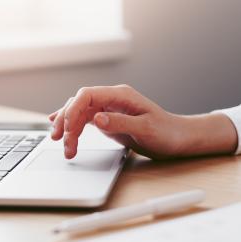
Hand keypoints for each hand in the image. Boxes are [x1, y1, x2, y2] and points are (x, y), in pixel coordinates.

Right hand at [48, 84, 237, 158]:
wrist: (179, 139)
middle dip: (66, 121)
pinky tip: (61, 130)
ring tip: (63, 146)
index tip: (66, 129)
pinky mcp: (108, 119)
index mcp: (120, 95)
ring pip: (79, 112)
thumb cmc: (167, 133)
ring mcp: (109, 108)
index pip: (87, 95)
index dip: (72, 110)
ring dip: (68, 127)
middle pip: (79, 103)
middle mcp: (112, 99)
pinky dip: (72, 125)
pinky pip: (84, 119)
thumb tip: (96, 118)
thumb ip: (120, 122)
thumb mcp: (146, 129)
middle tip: (61, 142)